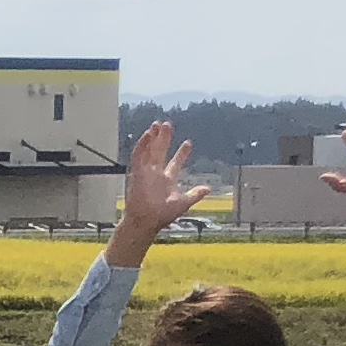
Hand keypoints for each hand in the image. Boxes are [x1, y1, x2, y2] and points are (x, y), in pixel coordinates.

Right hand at [114, 119, 213, 250]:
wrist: (147, 221)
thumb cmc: (162, 215)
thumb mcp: (183, 203)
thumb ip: (195, 194)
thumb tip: (208, 188)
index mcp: (167, 180)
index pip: (175, 163)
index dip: (182, 153)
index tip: (188, 143)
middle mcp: (156, 174)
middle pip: (160, 152)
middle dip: (164, 139)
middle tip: (168, 125)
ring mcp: (146, 172)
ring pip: (149, 150)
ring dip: (153, 138)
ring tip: (158, 124)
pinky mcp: (137, 172)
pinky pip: (139, 155)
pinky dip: (143, 144)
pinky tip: (149, 134)